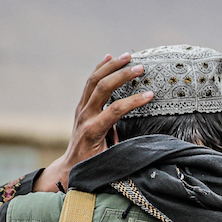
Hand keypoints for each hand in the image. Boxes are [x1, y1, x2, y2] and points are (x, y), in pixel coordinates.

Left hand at [34, 53, 152, 192]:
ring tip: (128, 56)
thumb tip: (145, 142)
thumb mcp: (108, 160)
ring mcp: (81, 108)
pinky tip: (109, 57)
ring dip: (111, 66)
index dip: (133, 101)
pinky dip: (100, 68)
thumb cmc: (93, 165)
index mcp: (93, 130)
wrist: (71, 166)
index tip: (150, 95)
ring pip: (94, 80)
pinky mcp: (81, 105)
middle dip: (122, 75)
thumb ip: (122, 148)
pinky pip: (90, 82)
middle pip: (103, 87)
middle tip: (140, 68)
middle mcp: (85, 115)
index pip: (115, 109)